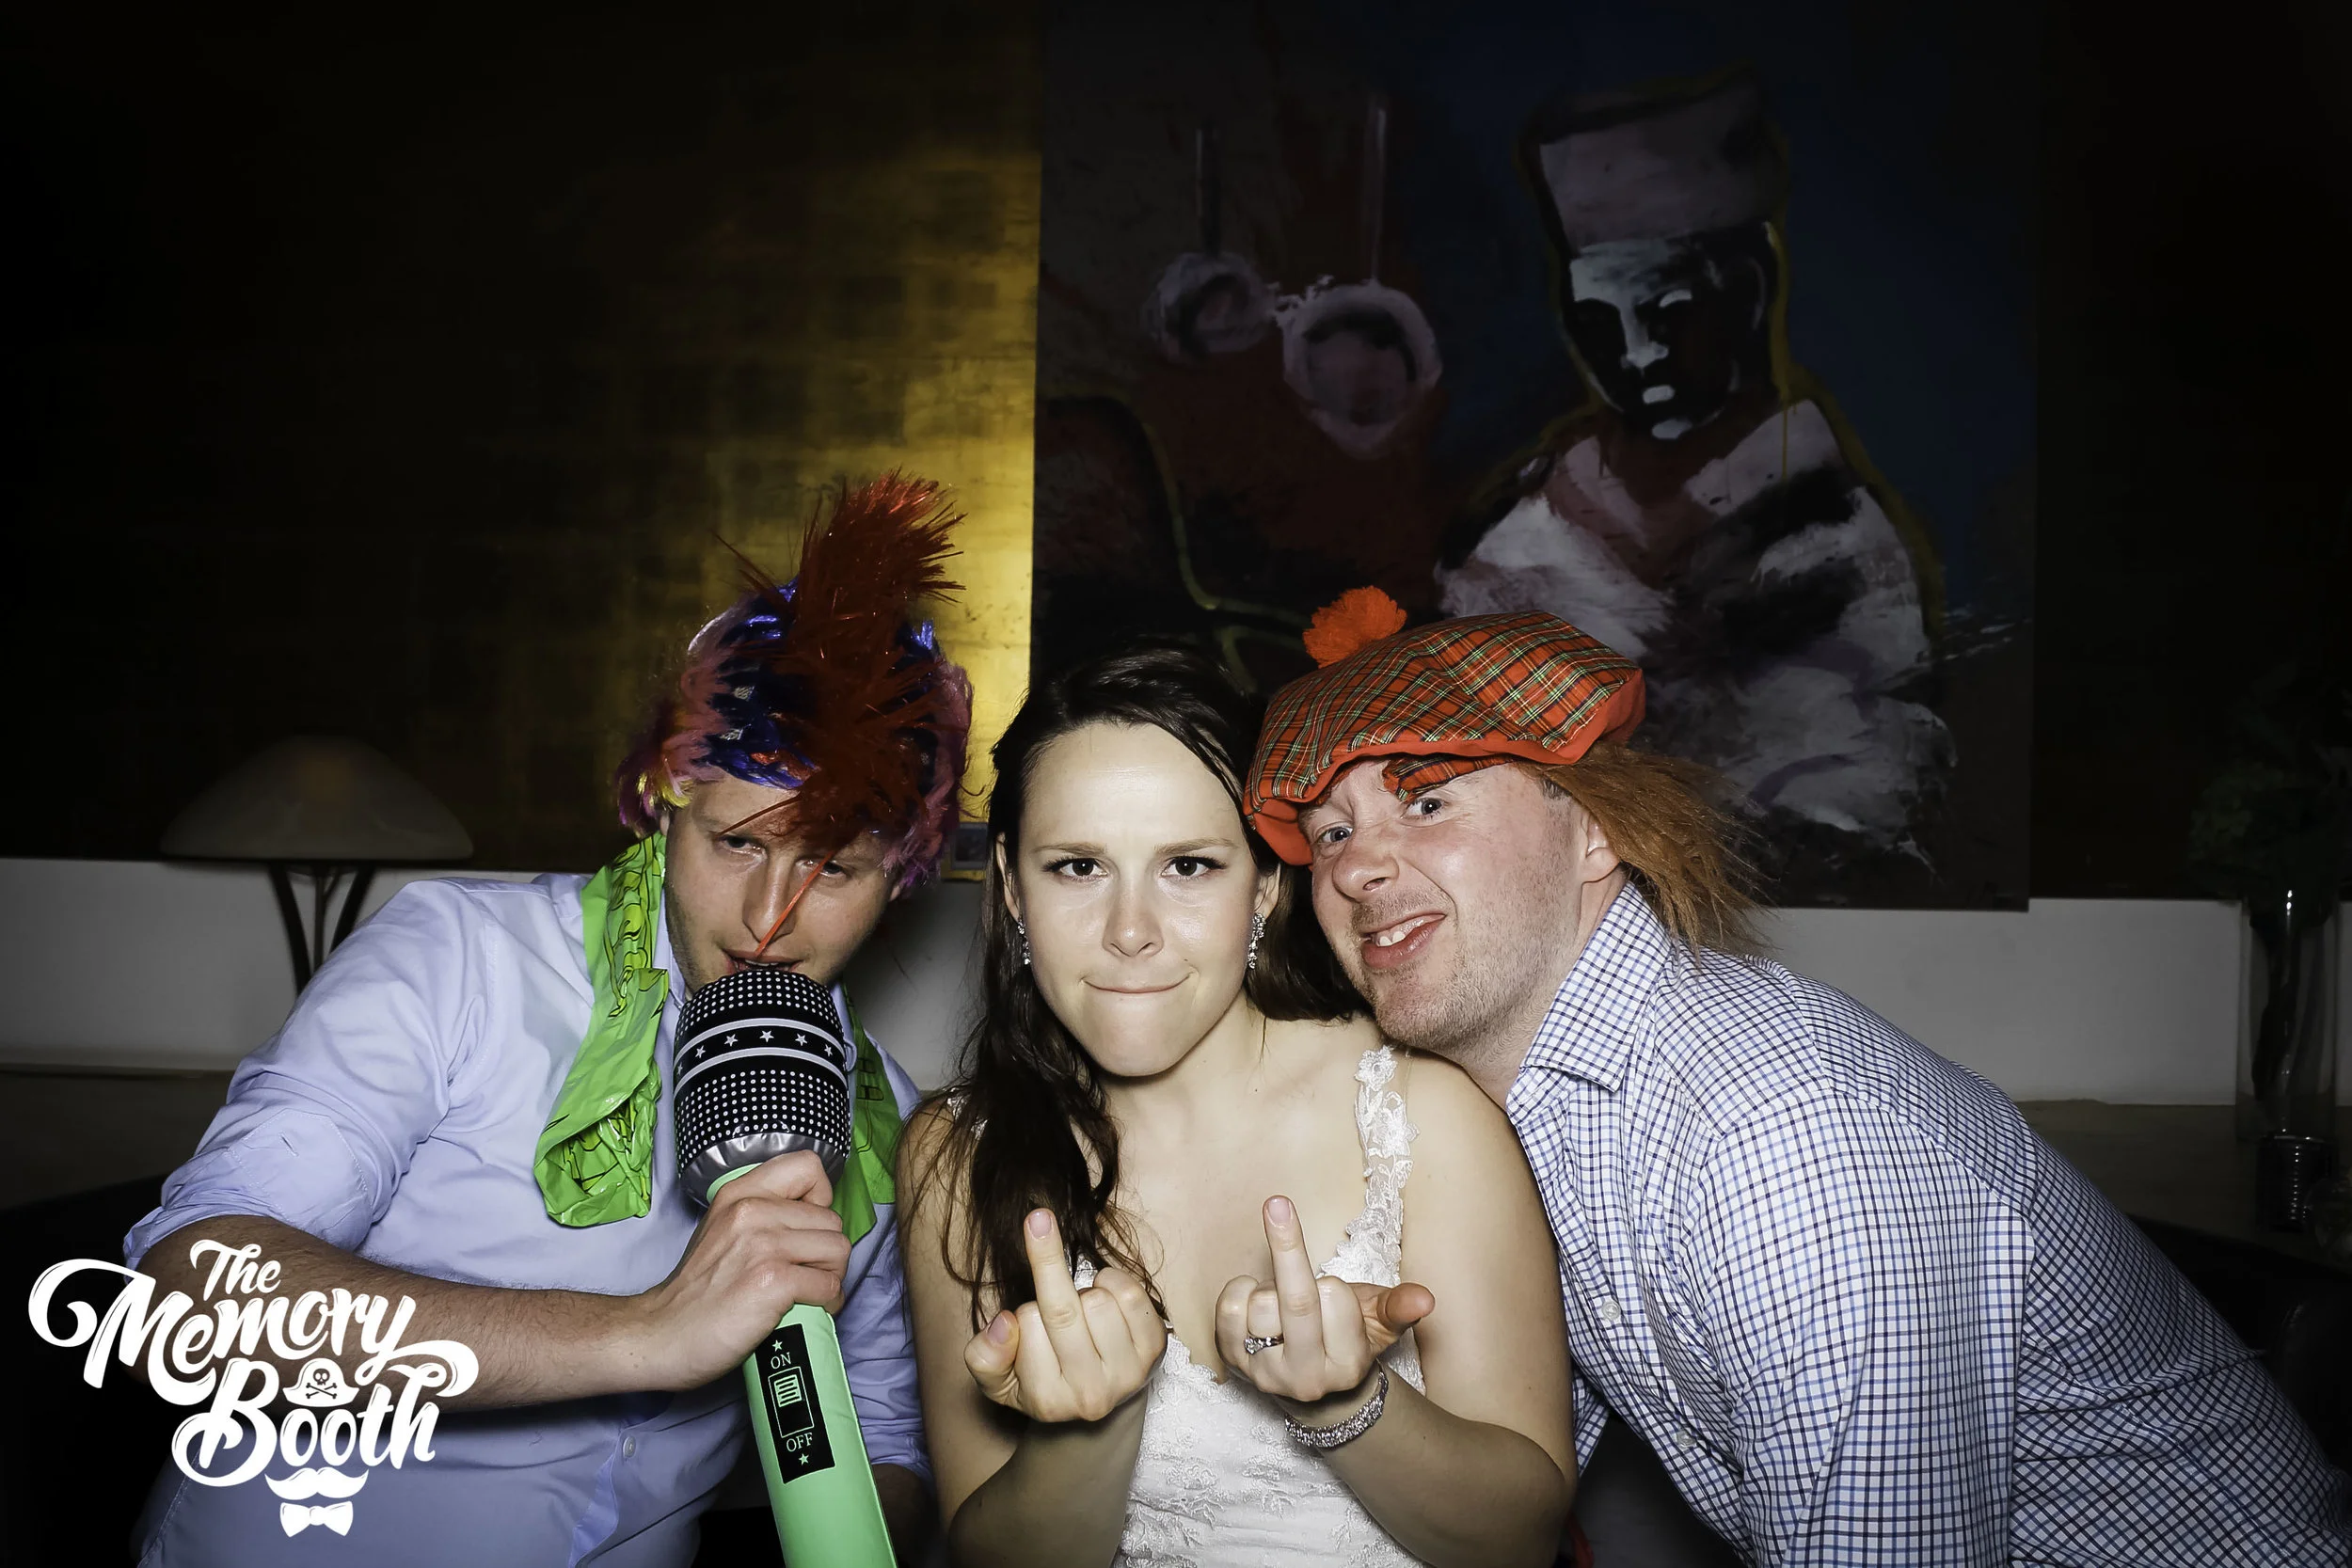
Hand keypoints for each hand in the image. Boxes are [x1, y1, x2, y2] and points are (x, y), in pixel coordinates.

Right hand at [624, 1151, 850, 1388]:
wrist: (661, 1335)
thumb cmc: (697, 1291)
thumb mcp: (721, 1229)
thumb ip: (762, 1212)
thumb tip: (814, 1217)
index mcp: (739, 1194)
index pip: (809, 1167)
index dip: (819, 1199)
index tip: (805, 1228)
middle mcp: (751, 1211)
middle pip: (832, 1220)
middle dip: (827, 1252)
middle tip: (807, 1275)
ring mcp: (763, 1245)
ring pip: (838, 1250)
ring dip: (831, 1277)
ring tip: (808, 1292)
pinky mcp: (773, 1281)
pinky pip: (830, 1285)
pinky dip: (827, 1303)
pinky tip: (806, 1310)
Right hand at [963, 1209, 1165, 1422]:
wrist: (1098, 1399)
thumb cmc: (1044, 1380)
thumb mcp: (999, 1381)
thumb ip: (983, 1357)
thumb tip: (1004, 1324)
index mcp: (1049, 1402)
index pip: (1027, 1325)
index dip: (1022, 1310)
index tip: (1020, 1307)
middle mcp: (1092, 1395)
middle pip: (1063, 1310)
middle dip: (1048, 1264)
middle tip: (1038, 1223)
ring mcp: (1129, 1373)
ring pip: (1097, 1299)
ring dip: (1085, 1291)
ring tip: (1081, 1312)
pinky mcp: (1155, 1350)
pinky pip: (1132, 1293)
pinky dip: (1113, 1281)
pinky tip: (1105, 1297)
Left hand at [1216, 1195, 1434, 1408]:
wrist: (1310, 1382)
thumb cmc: (1348, 1337)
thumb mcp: (1379, 1322)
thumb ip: (1398, 1306)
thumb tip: (1424, 1299)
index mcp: (1347, 1365)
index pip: (1335, 1299)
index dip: (1333, 1284)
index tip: (1333, 1289)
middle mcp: (1306, 1377)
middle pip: (1296, 1302)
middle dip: (1287, 1247)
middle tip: (1277, 1203)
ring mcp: (1265, 1373)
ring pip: (1260, 1301)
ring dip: (1269, 1286)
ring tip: (1283, 1300)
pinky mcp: (1233, 1362)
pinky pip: (1228, 1308)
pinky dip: (1240, 1291)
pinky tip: (1256, 1303)